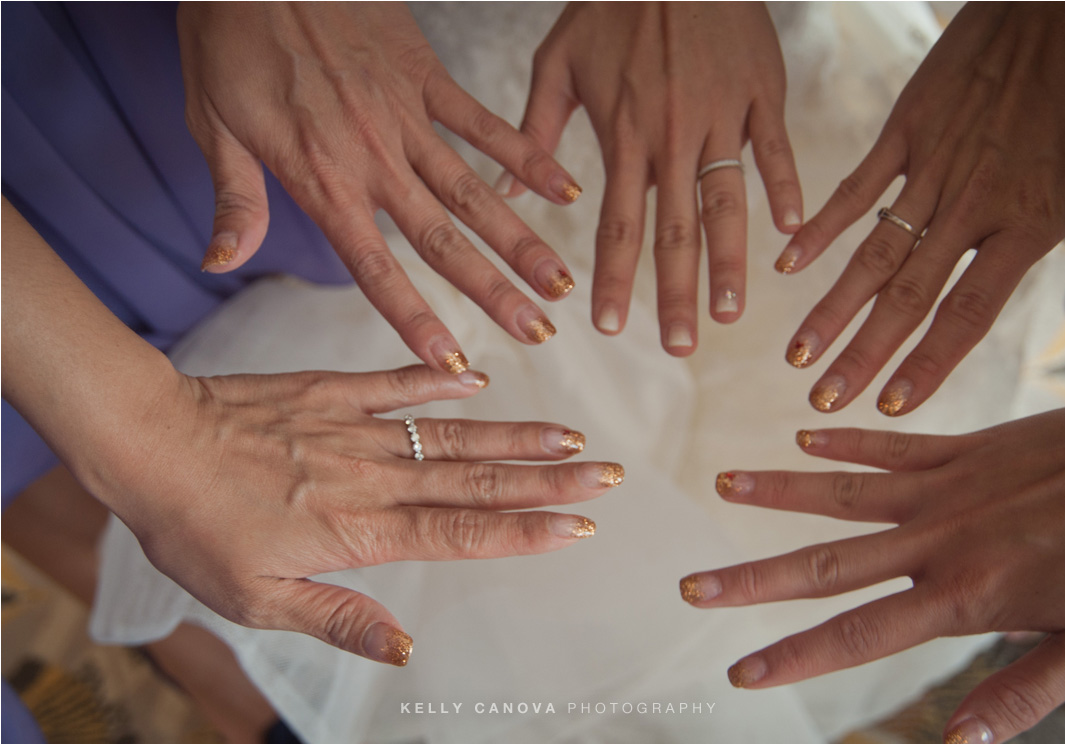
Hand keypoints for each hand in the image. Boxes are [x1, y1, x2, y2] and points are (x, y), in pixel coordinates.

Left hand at [92, 365, 621, 664]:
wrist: (148, 441)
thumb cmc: (194, 528)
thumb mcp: (255, 600)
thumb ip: (338, 618)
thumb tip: (405, 646)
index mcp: (356, 531)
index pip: (460, 532)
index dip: (525, 531)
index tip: (580, 527)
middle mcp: (369, 476)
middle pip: (474, 480)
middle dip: (546, 481)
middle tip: (604, 473)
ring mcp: (353, 428)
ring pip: (450, 432)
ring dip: (513, 435)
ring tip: (567, 435)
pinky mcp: (331, 391)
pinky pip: (395, 382)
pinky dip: (439, 379)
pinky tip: (480, 377)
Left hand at [178, 2, 583, 372]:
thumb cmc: (230, 37)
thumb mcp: (212, 124)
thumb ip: (234, 200)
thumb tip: (219, 263)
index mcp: (321, 178)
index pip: (376, 267)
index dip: (416, 319)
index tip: (454, 362)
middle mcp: (374, 157)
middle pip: (443, 239)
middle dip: (494, 292)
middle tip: (538, 333)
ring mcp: (406, 116)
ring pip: (474, 190)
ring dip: (521, 240)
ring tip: (560, 282)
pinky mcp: (426, 76)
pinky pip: (484, 121)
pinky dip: (525, 154)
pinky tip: (565, 188)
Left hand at [510, 2, 801, 352]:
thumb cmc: (610, 4)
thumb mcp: (556, 61)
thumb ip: (533, 131)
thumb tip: (500, 187)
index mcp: (622, 135)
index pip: (617, 225)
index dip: (615, 280)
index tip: (612, 327)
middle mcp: (671, 137)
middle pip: (676, 231)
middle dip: (675, 295)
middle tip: (680, 346)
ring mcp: (721, 117)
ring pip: (728, 203)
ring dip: (731, 263)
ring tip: (732, 312)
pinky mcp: (762, 94)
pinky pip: (777, 150)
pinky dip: (787, 190)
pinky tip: (793, 235)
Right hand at [681, 402, 1064, 742]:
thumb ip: (1023, 692)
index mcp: (968, 595)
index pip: (859, 634)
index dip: (793, 656)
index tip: (739, 670)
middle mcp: (939, 539)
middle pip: (826, 564)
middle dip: (754, 580)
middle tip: (692, 586)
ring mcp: (947, 487)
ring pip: (842, 492)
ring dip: (779, 490)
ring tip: (723, 484)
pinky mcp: (965, 448)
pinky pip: (892, 443)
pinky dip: (845, 438)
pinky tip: (804, 433)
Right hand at [778, 3, 1064, 414]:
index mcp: (1030, 222)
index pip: (968, 313)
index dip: (927, 363)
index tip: (892, 406)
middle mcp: (974, 205)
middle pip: (907, 296)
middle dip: (861, 355)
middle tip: (822, 400)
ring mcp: (935, 165)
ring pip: (873, 252)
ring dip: (831, 308)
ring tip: (796, 354)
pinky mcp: (908, 126)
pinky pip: (857, 187)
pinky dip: (820, 227)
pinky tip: (788, 264)